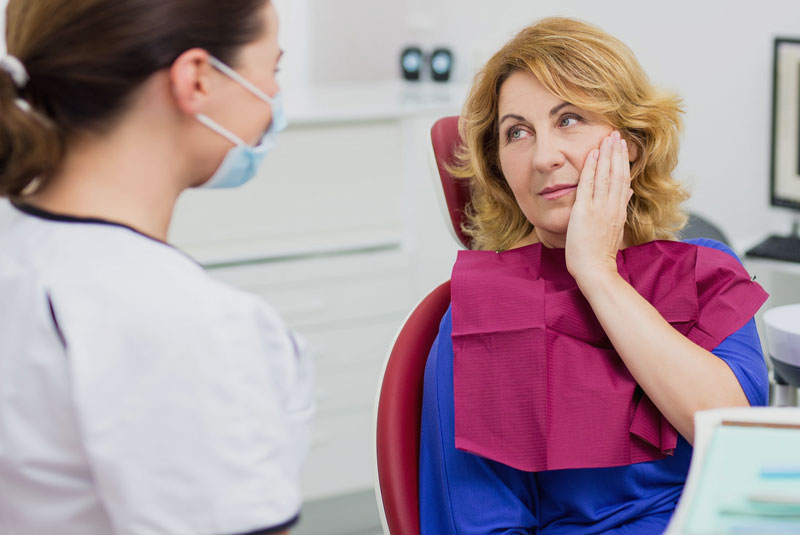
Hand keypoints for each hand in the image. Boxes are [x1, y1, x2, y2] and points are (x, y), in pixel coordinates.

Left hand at [565, 131, 632, 284]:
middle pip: (617, 173)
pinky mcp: (584, 212)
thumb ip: (621, 208)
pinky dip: (590, 168)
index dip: (623, 161)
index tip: (622, 146)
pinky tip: (592, 154)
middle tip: (616, 134)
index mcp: (619, 210)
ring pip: (605, 176)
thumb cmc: (601, 254)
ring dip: (606, 155)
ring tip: (608, 137)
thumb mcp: (616, 229)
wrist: (595, 270)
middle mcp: (612, 207)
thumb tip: (627, 192)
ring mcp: (599, 208)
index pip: (623, 180)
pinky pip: (588, 185)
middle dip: (617, 152)